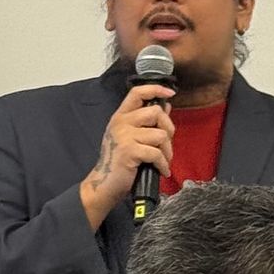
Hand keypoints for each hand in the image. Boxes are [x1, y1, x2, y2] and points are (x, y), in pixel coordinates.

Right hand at [80, 84, 174, 227]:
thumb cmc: (118, 162)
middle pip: (156, 112)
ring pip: (160, 134)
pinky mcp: (129, 151)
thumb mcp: (129, 137)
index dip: (156, 89)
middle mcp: (121, 123)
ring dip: (167, 151)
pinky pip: (157, 153)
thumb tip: (165, 107)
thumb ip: (146, 122)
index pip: (137, 92)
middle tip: (166, 143)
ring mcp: (124, 136)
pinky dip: (163, 164)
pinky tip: (161, 170)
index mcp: (120, 117)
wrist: (104, 184)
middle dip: (168, 129)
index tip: (170, 94)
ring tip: (163, 160)